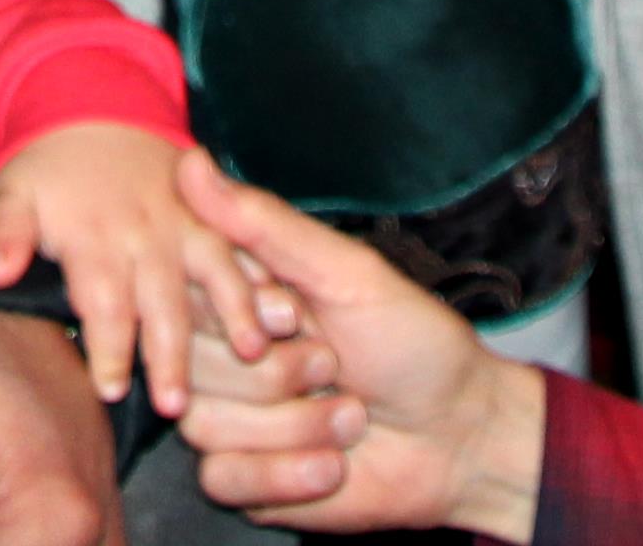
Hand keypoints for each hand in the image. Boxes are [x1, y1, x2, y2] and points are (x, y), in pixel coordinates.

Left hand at [0, 119, 270, 412]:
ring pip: (214, 270)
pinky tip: (287, 308)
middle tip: (179, 404)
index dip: (108, 346)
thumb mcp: (13, 194)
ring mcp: (184, 223)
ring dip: (236, 311)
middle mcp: (144, 233)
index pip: (101, 300)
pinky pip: (242, 245)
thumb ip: (4, 235)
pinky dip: (263, 275)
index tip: (112, 389)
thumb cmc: (49, 171)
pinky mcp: (210, 216)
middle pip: (160, 300)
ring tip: (255, 352)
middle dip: (171, 353)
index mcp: (93, 237)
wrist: (93, 106)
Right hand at [167, 151, 547, 537]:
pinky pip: (222, 478)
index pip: (184, 287)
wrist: (458, 438)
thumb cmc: (414, 344)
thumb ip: (265, 227)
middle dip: (276, 371)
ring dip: (294, 425)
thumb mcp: (347, 274)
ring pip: (204, 424)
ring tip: (349, 415)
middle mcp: (225, 354)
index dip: (236, 307)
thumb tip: (192, 164)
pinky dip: (286, 475)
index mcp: (243, 297)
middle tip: (334, 364)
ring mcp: (230, 419)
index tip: (293, 314)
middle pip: (188, 361)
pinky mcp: (241, 479)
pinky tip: (333, 464)